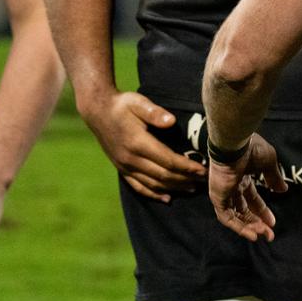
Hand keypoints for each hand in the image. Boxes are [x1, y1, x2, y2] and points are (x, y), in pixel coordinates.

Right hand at [78, 91, 204, 201]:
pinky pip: (138, 187)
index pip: (168, 161)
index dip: (187, 168)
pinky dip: (153, 194)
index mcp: (138, 143)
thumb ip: (154, 112)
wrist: (97, 111)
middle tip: (204, 181)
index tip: (204, 170)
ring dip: (173, 188)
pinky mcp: (121, 169)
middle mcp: (131, 159)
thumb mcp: (138, 102)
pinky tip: (167, 198)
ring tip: (191, 189)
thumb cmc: (122, 105)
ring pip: (152, 184)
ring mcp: (124, 166)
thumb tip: (171, 121)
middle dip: (185, 180)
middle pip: (163, 176)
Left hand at [207, 135, 287, 242]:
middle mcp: (232, 187)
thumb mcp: (269, 163)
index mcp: (243, 178)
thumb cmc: (252, 149)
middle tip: (269, 234)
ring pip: (236, 216)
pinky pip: (226, 217)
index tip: (273, 222)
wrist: (234, 145)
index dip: (262, 211)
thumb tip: (283, 190)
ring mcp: (224, 193)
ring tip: (263, 235)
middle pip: (244, 210)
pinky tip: (252, 234)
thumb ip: (274, 178)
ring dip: (249, 227)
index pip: (252, 199)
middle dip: (257, 222)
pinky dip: (238, 227)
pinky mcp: (218, 198)